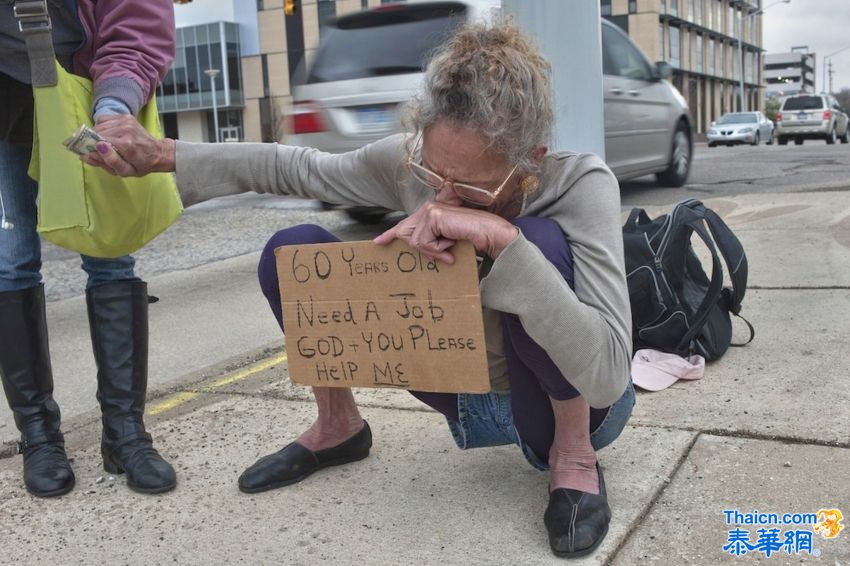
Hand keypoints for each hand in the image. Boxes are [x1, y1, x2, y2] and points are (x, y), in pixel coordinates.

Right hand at [80, 115, 174, 176]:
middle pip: (97, 133)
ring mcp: (126, 121)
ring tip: (109, 144)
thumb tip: (87, 154)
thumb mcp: (125, 171)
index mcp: (126, 144)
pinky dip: (102, 127)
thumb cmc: (141, 165)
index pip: (98, 142)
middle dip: (95, 142)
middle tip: (103, 152)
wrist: (158, 153)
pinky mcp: (126, 116)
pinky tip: (110, 135)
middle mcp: (126, 129)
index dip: (92, 148)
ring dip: (99, 135)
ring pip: (98, 125)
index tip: (93, 154)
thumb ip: (107, 162)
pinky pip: (103, 119)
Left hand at [374, 201, 518, 262]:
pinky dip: (437, 249)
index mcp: (430, 213)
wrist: (489, 235)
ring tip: (451, 247)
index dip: (390, 234)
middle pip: (405, 235)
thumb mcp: (446, 242)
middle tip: (446, 252)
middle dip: (423, 249)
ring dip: (434, 251)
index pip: (405, 225)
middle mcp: (427, 209)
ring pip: (415, 242)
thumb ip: (430, 244)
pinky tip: (451, 243)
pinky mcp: (433, 216)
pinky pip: (423, 242)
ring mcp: (430, 210)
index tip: (378, 242)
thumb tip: (416, 248)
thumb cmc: (472, 239)